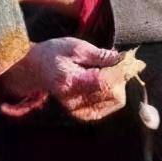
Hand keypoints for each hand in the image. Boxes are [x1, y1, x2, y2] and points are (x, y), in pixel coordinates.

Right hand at [0, 37, 127, 120]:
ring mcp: (76, 109)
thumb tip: (121, 59)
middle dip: (121, 79)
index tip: (126, 60)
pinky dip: (111, 98)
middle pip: (112, 95)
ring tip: (112, 73)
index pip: (105, 82)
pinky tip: (108, 86)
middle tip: (119, 65)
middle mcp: (74, 100)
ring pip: (113, 103)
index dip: (120, 72)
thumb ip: (99, 55)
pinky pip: (105, 110)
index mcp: (71, 81)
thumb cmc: (53, 53)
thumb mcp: (75, 46)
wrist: (35, 69)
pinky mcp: (79, 113)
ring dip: (118, 87)